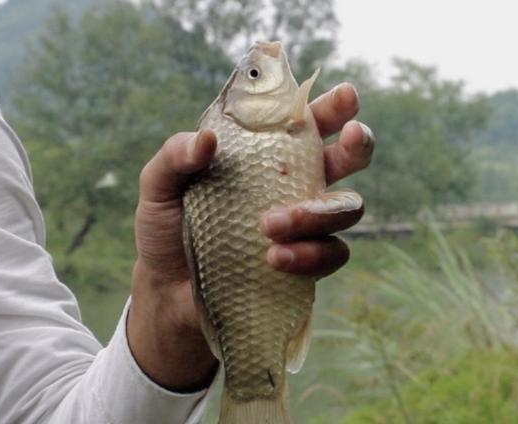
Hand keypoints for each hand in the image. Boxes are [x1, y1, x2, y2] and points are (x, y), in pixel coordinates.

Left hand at [127, 83, 373, 391]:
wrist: (167, 290)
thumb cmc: (167, 228)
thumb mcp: (159, 187)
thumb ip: (175, 157)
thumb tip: (206, 141)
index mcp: (265, 155)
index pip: (306, 122)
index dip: (332, 107)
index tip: (344, 96)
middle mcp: (294, 184)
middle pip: (348, 157)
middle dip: (359, 144)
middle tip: (352, 136)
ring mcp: (305, 225)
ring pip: (348, 207)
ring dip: (317, 213)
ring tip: (269, 226)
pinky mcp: (306, 263)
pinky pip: (333, 254)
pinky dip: (310, 255)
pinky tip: (274, 260)